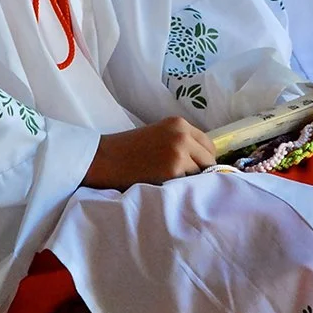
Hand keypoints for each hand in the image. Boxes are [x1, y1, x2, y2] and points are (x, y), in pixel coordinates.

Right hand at [84, 116, 216, 189]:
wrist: (104, 159)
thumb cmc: (127, 150)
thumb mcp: (158, 135)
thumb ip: (181, 142)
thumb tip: (204, 163)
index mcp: (179, 124)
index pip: (208, 145)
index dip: (202, 159)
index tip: (194, 169)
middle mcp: (182, 135)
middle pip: (208, 160)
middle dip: (199, 172)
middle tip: (181, 179)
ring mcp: (179, 153)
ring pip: (200, 174)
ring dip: (189, 181)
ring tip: (169, 182)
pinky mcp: (173, 171)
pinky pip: (188, 184)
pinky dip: (180, 188)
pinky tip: (164, 186)